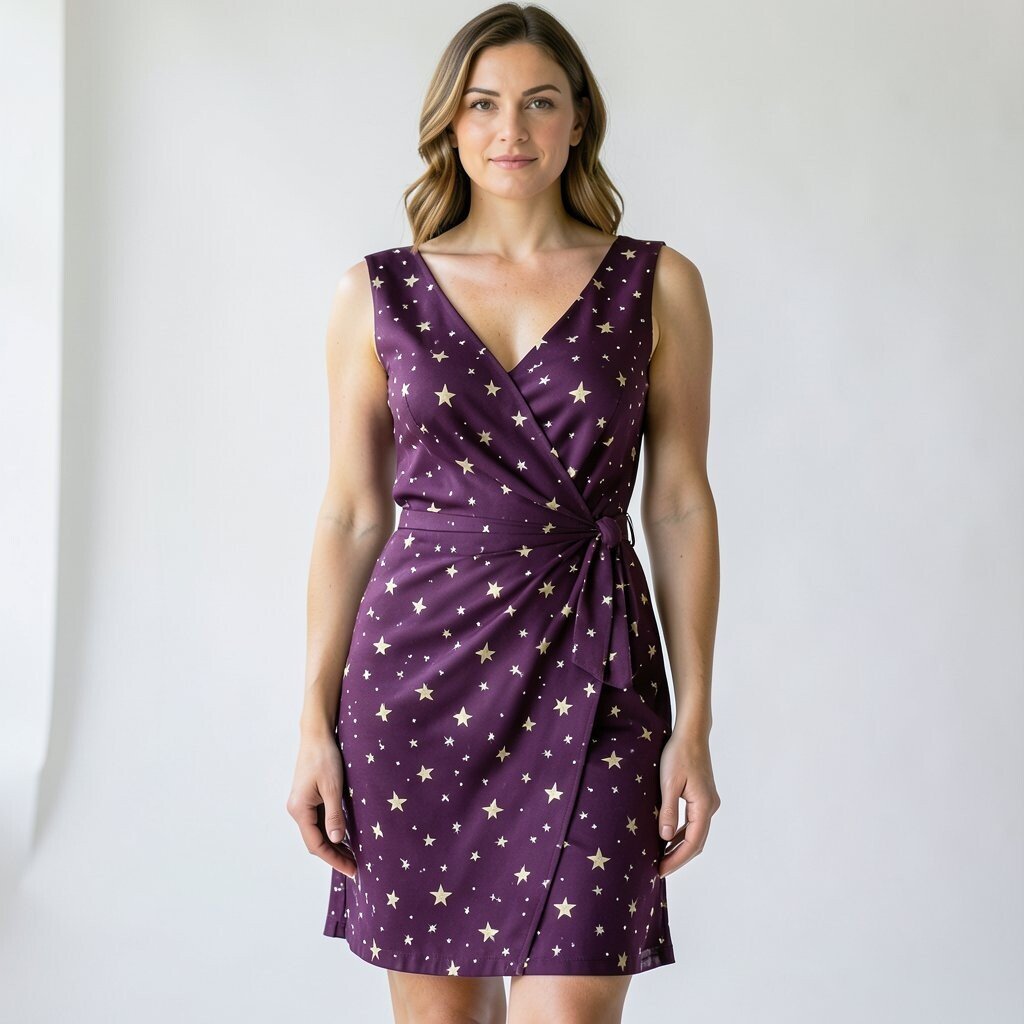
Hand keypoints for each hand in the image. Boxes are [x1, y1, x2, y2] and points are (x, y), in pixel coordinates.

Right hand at [286, 733, 357, 878]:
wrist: (317, 736)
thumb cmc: (325, 758)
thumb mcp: (333, 788)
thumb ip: (334, 815)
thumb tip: (336, 840)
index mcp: (300, 809)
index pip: (316, 844)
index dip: (334, 859)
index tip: (352, 869)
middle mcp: (297, 810)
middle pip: (316, 841)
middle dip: (335, 855)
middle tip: (356, 866)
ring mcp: (302, 804)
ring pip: (318, 832)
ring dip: (334, 844)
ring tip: (354, 855)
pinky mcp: (308, 798)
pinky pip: (319, 821)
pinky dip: (332, 831)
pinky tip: (345, 836)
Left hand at [656, 730, 720, 877]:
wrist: (691, 734)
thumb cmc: (678, 754)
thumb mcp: (669, 783)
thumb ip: (668, 811)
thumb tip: (665, 838)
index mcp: (704, 806)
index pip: (692, 843)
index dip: (677, 859)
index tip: (661, 870)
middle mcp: (710, 807)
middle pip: (697, 842)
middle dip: (679, 857)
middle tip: (659, 869)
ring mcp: (708, 802)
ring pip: (696, 833)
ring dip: (680, 847)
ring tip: (662, 857)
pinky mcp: (703, 797)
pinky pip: (694, 823)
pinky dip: (682, 833)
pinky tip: (668, 837)